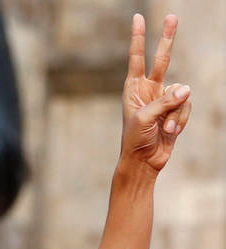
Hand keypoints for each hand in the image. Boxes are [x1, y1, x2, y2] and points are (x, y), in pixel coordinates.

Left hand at [120, 14, 190, 171]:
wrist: (143, 162)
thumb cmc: (135, 140)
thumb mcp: (144, 119)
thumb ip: (164, 102)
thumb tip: (186, 88)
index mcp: (133, 88)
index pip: (137, 58)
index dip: (139, 38)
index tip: (138, 18)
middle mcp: (148, 90)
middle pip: (162, 59)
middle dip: (168, 38)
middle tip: (173, 16)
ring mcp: (163, 100)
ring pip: (182, 92)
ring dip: (175, 112)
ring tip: (164, 128)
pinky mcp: (175, 111)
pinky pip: (186, 107)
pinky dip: (180, 120)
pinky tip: (171, 132)